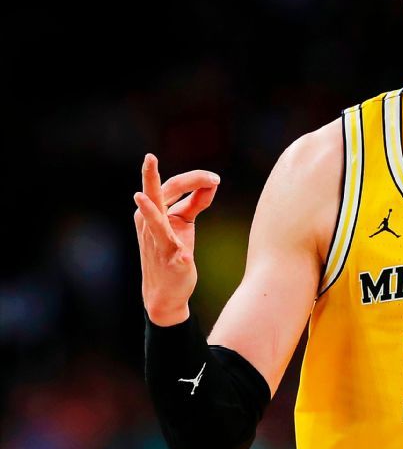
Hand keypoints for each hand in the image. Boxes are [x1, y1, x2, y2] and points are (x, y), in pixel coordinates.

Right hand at [132, 154, 219, 325]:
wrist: (166, 291)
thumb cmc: (174, 250)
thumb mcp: (184, 222)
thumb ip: (196, 202)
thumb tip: (212, 182)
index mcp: (152, 213)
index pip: (171, 187)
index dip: (194, 179)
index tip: (215, 179)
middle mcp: (150, 225)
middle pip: (154, 196)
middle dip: (151, 177)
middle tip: (149, 158)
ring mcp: (158, 244)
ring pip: (154, 224)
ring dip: (149, 212)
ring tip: (141, 199)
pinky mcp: (171, 262)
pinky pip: (174, 256)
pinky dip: (180, 255)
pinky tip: (184, 256)